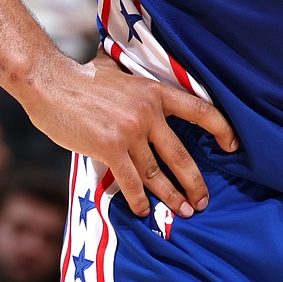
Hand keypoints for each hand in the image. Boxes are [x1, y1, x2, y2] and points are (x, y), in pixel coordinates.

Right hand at [22, 51, 237, 220]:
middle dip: (194, 182)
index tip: (232, 146)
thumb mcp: (120, 70)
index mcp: (155, 91)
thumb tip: (143, 74)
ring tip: (183, 211)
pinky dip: (139, 199)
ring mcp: (130, 130)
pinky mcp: (110, 147)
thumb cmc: (82, 78)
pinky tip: (145, 210)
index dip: (220, 129)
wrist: (50, 83)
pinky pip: (131, 180)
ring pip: (156, 172)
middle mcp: (148, 111)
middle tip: (202, 201)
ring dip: (171, 196)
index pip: (200, 110)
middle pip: (180, 154)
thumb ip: (136, 78)